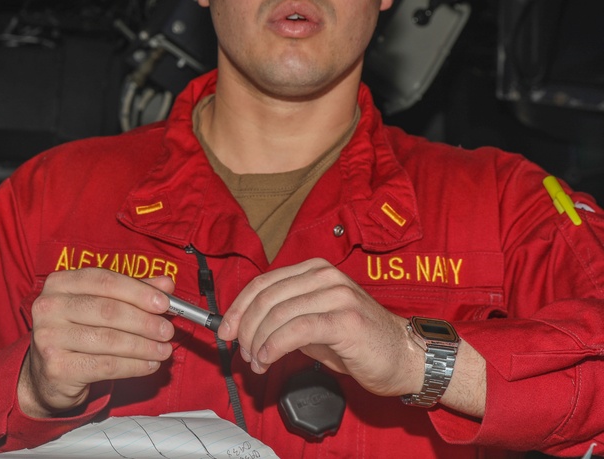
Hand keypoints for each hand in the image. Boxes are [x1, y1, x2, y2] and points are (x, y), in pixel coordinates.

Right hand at [18, 269, 175, 416]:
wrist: (47, 374)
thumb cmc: (78, 331)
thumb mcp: (101, 305)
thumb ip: (132, 292)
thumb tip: (166, 285)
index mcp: (59, 282)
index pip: (104, 281)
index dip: (138, 291)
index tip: (164, 303)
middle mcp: (49, 306)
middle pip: (108, 310)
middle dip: (144, 321)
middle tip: (167, 330)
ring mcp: (49, 337)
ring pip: (109, 340)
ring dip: (143, 346)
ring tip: (164, 349)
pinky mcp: (57, 367)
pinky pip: (106, 365)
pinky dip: (134, 365)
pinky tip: (150, 364)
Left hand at [216, 258, 420, 397]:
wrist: (407, 356)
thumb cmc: (362, 342)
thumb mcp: (316, 323)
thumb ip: (286, 319)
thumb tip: (248, 329)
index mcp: (315, 270)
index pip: (264, 283)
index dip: (239, 307)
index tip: (225, 329)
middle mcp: (325, 276)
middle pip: (266, 297)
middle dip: (245, 328)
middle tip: (240, 352)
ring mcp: (336, 295)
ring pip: (278, 314)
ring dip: (258, 342)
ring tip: (257, 362)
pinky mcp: (344, 319)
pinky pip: (296, 330)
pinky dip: (274, 346)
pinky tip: (268, 358)